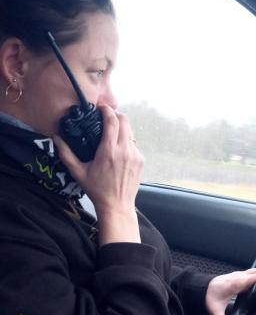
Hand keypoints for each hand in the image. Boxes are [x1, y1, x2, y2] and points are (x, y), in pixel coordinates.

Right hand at [54, 106, 143, 243]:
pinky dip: (126, 142)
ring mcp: (135, 155)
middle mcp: (124, 151)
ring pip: (130, 132)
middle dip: (115, 115)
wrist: (117, 206)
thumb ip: (66, 154)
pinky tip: (118, 151)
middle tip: (106, 118)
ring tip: (111, 135)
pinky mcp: (140, 160)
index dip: (107, 110)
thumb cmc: (97, 190)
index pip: (112, 121)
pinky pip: (134, 144)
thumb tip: (56, 138)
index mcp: (108, 152)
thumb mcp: (78, 173)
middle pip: (125, 121)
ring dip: (121, 129)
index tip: (101, 108)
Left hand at [205, 268, 255, 314]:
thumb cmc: (210, 297)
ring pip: (254, 271)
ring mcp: (238, 274)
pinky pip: (252, 272)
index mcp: (233, 285)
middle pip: (255, 273)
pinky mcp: (239, 274)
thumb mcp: (215, 312)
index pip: (248, 279)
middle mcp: (237, 277)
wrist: (203, 287)